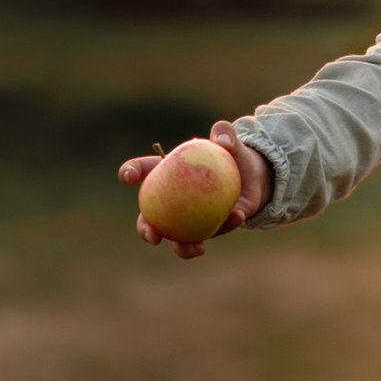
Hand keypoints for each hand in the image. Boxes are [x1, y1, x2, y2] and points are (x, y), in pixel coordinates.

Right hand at [116, 118, 269, 255]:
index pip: (142, 169)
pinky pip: (215, 231)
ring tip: (198, 247)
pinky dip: (226, 225)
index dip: (129, 172)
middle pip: (149, 218)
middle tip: (153, 236)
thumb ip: (225, 133)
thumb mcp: (229, 141)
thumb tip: (222, 141)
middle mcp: (172, 201)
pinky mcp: (211, 229)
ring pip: (179, 239)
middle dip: (145, 230)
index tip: (127, 177)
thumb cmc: (232, 155)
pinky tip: (237, 217)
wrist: (253, 177)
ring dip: (184, 247)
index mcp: (167, 173)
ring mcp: (189, 219)